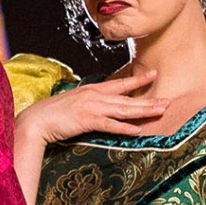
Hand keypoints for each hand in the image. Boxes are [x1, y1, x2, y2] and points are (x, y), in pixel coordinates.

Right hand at [19, 65, 167, 144]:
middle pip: (128, 98)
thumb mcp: (74, 102)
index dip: (138, 80)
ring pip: (124, 109)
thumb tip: (98, 106)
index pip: (119, 83)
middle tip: (168, 100)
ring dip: (144, 111)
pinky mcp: (88, 120)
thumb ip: (88, 102)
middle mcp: (95, 95)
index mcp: (92, 89)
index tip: (153, 74)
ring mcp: (92, 107)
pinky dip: (125, 127)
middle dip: (149, 99)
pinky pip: (111, 125)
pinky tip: (138, 130)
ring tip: (161, 111)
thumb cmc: (52, 113)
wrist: (36, 120)